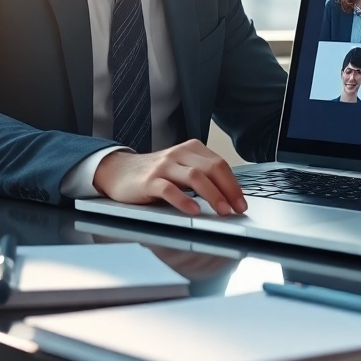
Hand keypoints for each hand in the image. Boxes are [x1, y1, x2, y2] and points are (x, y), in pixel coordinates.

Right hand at [91, 139, 246, 216]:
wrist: (118, 171)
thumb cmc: (155, 174)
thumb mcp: (181, 169)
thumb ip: (202, 177)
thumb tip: (228, 197)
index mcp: (191, 149)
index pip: (220, 165)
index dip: (234, 185)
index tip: (242, 203)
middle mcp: (179, 154)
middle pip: (212, 169)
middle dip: (229, 190)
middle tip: (237, 209)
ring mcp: (164, 166)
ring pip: (195, 177)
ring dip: (213, 195)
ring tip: (222, 211)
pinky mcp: (148, 181)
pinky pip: (169, 189)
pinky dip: (184, 200)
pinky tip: (194, 211)